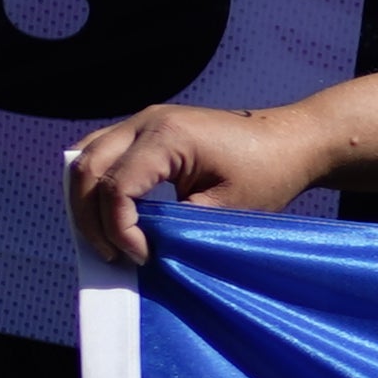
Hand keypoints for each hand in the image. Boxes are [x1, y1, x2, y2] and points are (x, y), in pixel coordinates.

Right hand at [65, 100, 331, 267]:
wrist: (291, 140)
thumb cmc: (268, 173)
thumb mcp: (225, 209)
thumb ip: (176, 227)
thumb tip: (137, 247)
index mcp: (167, 135)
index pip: (116, 186)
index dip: (119, 229)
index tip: (143, 257)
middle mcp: (146, 121)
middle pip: (86, 168)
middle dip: (90, 218)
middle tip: (113, 257)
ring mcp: (143, 121)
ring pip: (85, 158)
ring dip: (86, 201)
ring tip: (107, 240)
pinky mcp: (146, 130)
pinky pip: (102, 154)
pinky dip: (97, 186)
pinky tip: (112, 218)